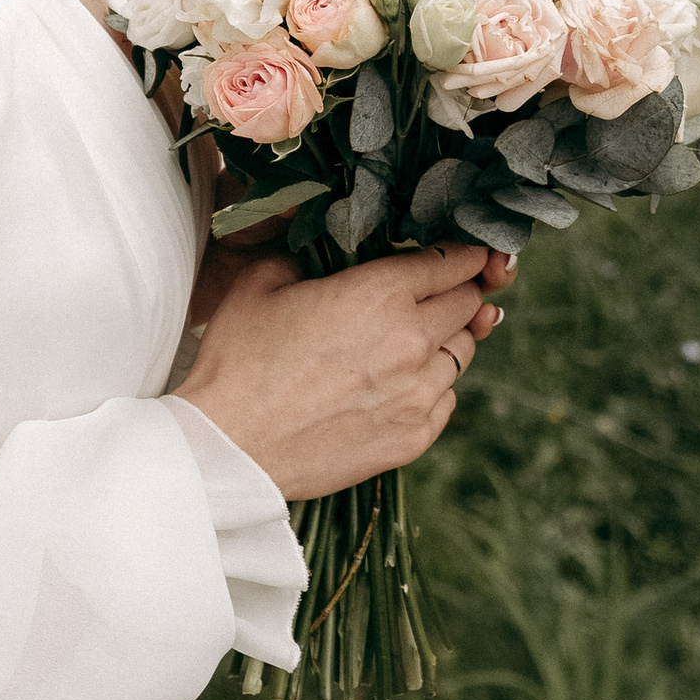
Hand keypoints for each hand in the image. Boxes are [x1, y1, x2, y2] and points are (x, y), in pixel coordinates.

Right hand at [178, 244, 509, 500]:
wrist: (230, 445)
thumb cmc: (239, 361)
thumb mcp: (262, 281)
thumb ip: (306, 255)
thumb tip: (322, 254)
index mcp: (379, 293)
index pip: (452, 261)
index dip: (462, 253)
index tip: (466, 254)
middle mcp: (411, 341)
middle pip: (468, 304)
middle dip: (459, 291)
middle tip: (444, 290)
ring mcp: (418, 394)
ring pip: (463, 352)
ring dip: (447, 338)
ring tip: (419, 337)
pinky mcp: (414, 437)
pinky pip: (447, 398)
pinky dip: (434, 384)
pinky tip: (404, 381)